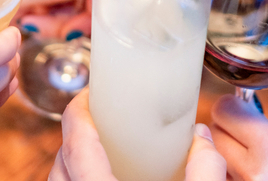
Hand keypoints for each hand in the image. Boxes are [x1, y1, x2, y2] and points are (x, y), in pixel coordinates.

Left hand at [48, 89, 225, 180]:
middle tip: (100, 117)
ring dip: (73, 161)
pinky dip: (77, 179)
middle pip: (61, 160)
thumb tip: (202, 137)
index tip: (90, 94)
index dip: (78, 112)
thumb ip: (206, 171)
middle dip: (76, 134)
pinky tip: (105, 177)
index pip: (76, 142)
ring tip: (100, 147)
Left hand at [210, 94, 267, 180]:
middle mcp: (255, 170)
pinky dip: (229, 171)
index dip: (229, 106)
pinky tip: (245, 171)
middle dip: (225, 128)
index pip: (225, 111)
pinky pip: (224, 177)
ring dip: (224, 152)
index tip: (234, 107)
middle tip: (241, 132)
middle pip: (214, 134)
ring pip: (215, 158)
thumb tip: (234, 114)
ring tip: (245, 155)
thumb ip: (265, 130)